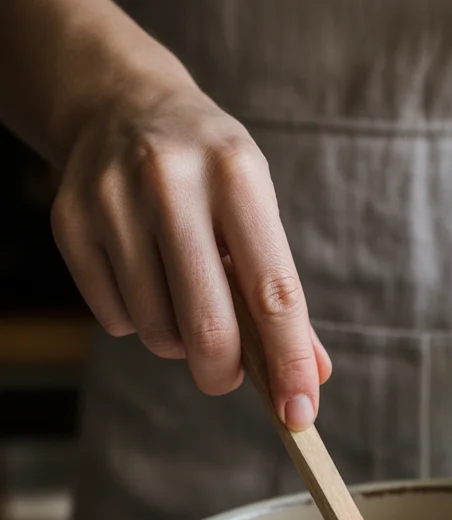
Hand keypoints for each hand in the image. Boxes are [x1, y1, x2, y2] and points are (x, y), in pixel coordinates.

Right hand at [50, 75, 329, 428]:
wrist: (120, 104)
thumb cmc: (208, 175)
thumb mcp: (258, 210)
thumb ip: (282, 294)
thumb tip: (311, 375)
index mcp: (237, 174)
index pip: (273, 292)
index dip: (288, 362)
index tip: (299, 414)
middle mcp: (172, 180)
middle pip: (208, 326)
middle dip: (224, 374)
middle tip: (227, 376)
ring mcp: (113, 200)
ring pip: (158, 332)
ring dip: (178, 343)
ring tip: (182, 300)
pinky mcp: (71, 223)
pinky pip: (116, 320)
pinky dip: (137, 322)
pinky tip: (144, 281)